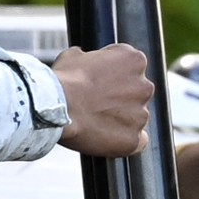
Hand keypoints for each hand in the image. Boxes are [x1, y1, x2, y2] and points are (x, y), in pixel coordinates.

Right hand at [47, 42, 157, 157]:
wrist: (54, 107)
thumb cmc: (62, 81)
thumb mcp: (73, 56)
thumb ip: (88, 57)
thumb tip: (84, 58)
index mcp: (134, 60)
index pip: (131, 68)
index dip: (112, 76)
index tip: (98, 83)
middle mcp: (144, 86)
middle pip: (136, 93)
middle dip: (119, 98)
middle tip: (95, 104)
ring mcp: (141, 114)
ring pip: (135, 118)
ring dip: (119, 120)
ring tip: (93, 122)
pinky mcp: (133, 138)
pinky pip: (136, 142)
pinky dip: (123, 140)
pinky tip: (105, 138)